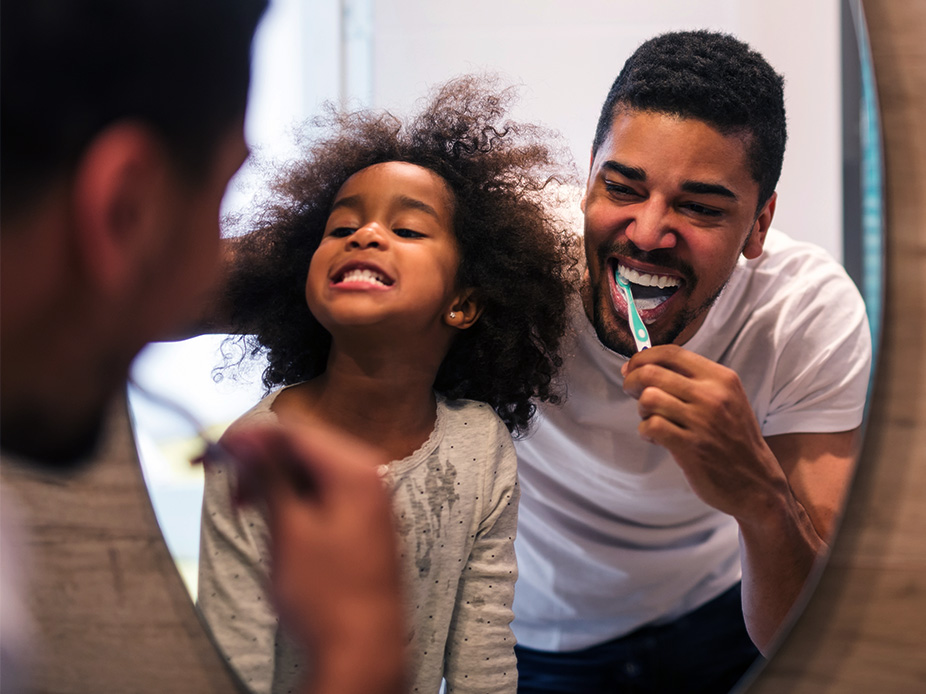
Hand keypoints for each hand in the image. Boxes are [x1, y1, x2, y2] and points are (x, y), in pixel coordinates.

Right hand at [218, 423, 407, 693]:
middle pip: (304, 447)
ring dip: (274, 479)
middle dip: (261, 460)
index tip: (215, 449)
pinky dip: (294, 497)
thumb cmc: (328, 597)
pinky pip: (324, 491)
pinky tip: (271, 515)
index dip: (250, 437)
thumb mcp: (288, 530)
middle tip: (225, 481)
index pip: (295, 432)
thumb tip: (246, 441)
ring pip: (311, 470)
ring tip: (243, 505)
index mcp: (357, 470)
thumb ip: (268, 476)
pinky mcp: (364, 520)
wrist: (363, 649)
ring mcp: (371, 498)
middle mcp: (371, 476)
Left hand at [621, 345, 788, 522]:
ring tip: (650, 418)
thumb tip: (642, 366)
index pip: (671, 353)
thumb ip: (691, 381)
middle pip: (652, 372)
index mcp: (721, 378)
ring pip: (649, 398)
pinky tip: (654, 437)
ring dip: (641, 409)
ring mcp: (701, 421)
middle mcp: (712, 396)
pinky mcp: (690, 447)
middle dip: (632, 380)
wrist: (756, 482)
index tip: (632, 367)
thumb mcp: (725, 399)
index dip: (643, 357)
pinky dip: (645, 430)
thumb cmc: (733, 438)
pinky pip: (651, 426)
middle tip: (631, 391)